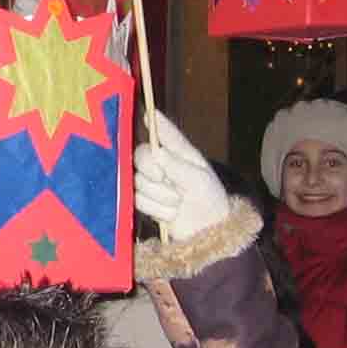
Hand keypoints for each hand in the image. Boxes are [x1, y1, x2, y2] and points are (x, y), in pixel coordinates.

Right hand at [133, 109, 230, 239]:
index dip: (156, 123)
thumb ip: (176, 165)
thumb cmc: (209, 200)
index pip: (165, 134)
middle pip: (140, 155)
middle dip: (150, 168)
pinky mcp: (144, 201)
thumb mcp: (198, 180)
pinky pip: (136, 199)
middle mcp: (162, 164)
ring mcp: (151, 183)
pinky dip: (155, 208)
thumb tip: (156, 153)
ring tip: (177, 203)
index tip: (150, 115)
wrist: (207, 232)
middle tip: (163, 178)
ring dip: (159, 194)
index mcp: (180, 153)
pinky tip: (170, 213)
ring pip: (137, 181)